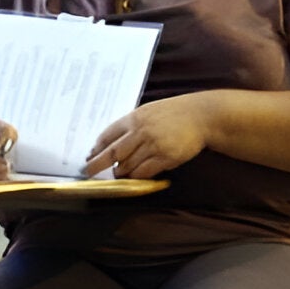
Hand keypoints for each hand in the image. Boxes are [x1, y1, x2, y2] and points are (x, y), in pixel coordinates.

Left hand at [83, 97, 206, 178]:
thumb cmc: (175, 113)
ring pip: (127, 165)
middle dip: (97, 165)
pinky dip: (136, 176)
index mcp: (134, 118)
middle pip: (112, 153)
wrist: (201, 116)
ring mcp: (153, 146)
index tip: (89, 157)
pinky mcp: (165, 158)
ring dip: (120, 172)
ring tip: (117, 174)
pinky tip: (134, 177)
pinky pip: (144, 172)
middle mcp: (140, 132)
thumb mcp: (149, 111)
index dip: (96, 149)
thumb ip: (132, 125)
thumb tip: (113, 142)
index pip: (107, 135)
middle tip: (88, 172)